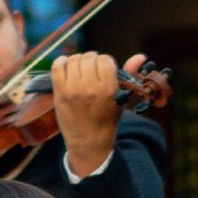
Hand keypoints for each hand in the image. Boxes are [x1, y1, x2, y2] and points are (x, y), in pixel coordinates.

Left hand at [52, 51, 121, 175]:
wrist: (89, 140)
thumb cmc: (107, 118)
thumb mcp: (122, 98)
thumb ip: (129, 75)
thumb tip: (140, 56)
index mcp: (108, 89)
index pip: (105, 59)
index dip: (105, 63)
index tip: (103, 71)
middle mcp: (91, 88)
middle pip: (89, 57)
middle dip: (91, 61)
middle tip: (90, 71)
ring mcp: (73, 90)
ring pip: (73, 59)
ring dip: (77, 62)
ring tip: (79, 71)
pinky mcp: (60, 93)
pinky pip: (57, 66)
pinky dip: (61, 62)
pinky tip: (66, 67)